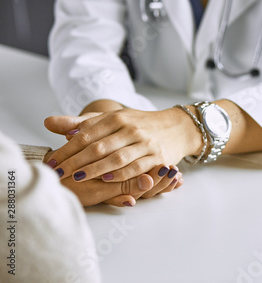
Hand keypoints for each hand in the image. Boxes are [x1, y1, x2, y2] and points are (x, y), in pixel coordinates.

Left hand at [44, 112, 184, 205]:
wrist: (177, 127)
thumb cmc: (139, 124)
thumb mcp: (112, 118)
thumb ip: (82, 123)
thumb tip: (49, 123)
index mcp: (117, 118)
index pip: (87, 134)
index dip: (67, 148)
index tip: (52, 161)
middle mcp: (131, 129)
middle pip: (99, 146)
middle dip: (76, 161)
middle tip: (59, 173)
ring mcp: (146, 143)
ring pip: (117, 158)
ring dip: (96, 169)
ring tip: (78, 177)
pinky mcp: (158, 157)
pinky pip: (136, 167)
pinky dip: (121, 174)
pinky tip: (106, 179)